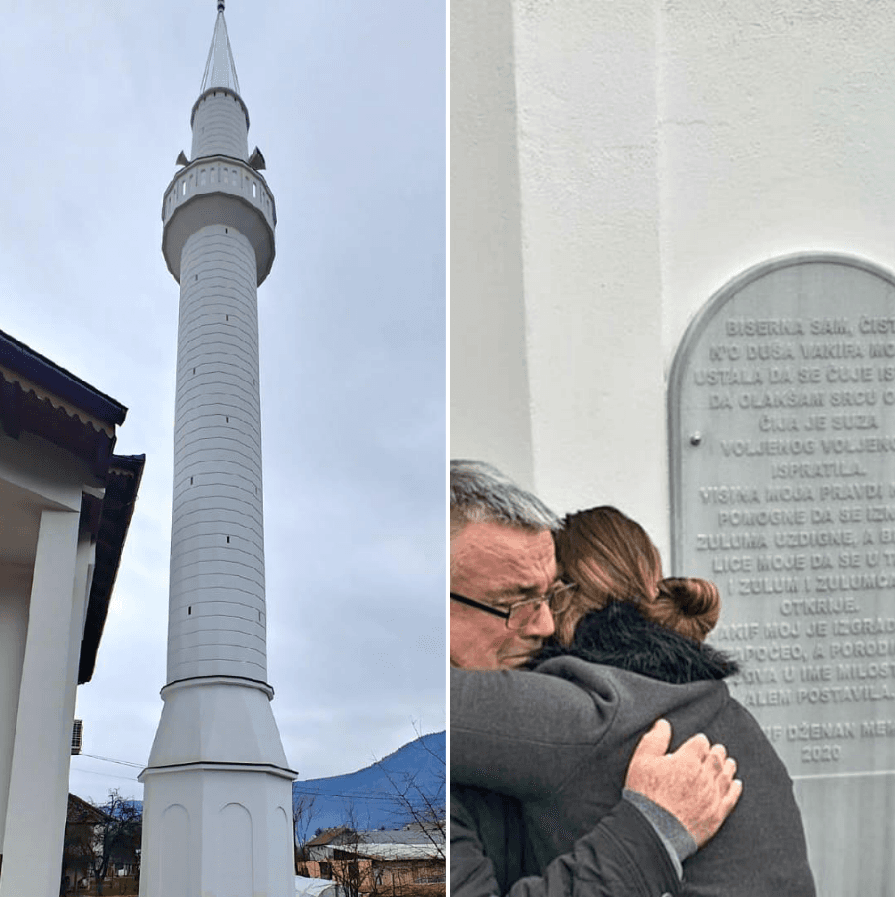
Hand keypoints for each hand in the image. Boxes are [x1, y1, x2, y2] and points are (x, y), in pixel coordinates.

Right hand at [624, 718, 741, 846]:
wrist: (654, 829)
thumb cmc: (645, 793)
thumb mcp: (642, 760)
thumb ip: (655, 739)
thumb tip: (664, 724)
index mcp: (687, 760)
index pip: (701, 744)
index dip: (700, 741)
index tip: (700, 742)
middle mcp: (703, 776)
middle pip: (716, 759)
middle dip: (717, 752)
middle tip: (718, 749)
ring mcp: (712, 796)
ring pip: (725, 777)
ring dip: (728, 767)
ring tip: (729, 763)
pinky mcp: (716, 815)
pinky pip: (730, 799)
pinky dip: (735, 790)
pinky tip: (737, 784)